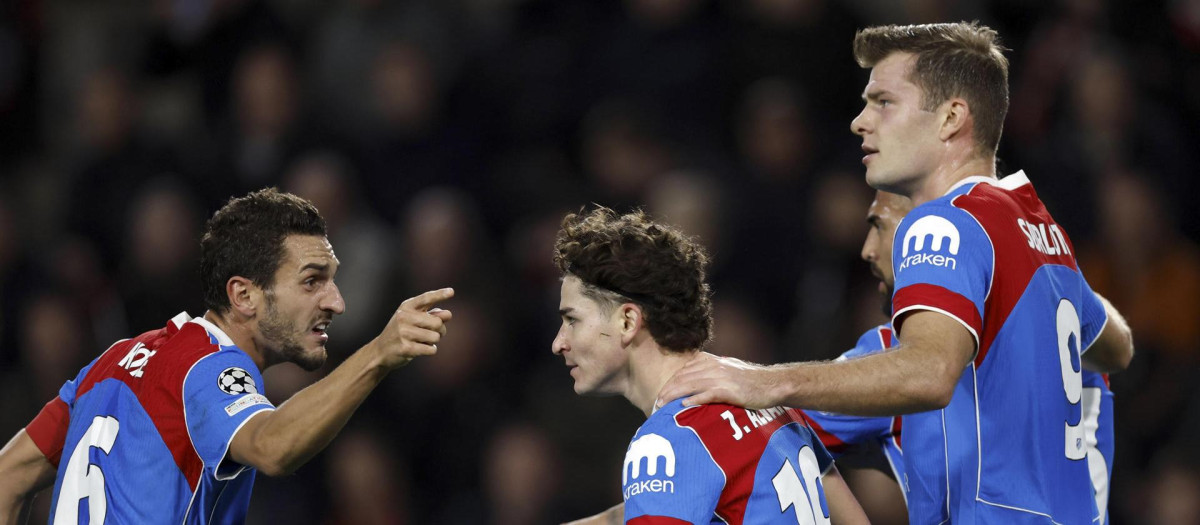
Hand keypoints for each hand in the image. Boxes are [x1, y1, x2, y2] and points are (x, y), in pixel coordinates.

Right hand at [373, 287, 453, 368]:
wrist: (381, 350)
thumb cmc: (402, 332)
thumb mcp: (413, 318)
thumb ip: (432, 314)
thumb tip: (448, 314)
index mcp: (407, 306)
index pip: (426, 298)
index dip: (440, 295)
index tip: (452, 292)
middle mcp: (404, 317)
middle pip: (437, 322)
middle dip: (441, 329)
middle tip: (434, 332)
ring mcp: (404, 333)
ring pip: (435, 337)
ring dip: (434, 341)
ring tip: (423, 341)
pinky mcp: (406, 348)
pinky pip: (431, 349)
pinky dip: (430, 350)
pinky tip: (421, 349)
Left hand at [655, 352, 781, 409]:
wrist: (772, 384)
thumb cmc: (750, 381)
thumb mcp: (727, 370)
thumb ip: (710, 373)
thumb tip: (692, 384)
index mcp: (711, 361)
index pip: (682, 371)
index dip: (669, 384)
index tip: (659, 395)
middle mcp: (713, 366)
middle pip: (682, 377)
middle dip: (667, 391)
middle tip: (655, 404)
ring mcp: (721, 377)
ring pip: (690, 385)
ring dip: (673, 396)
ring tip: (662, 406)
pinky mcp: (729, 390)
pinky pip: (707, 394)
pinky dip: (694, 400)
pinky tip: (683, 406)